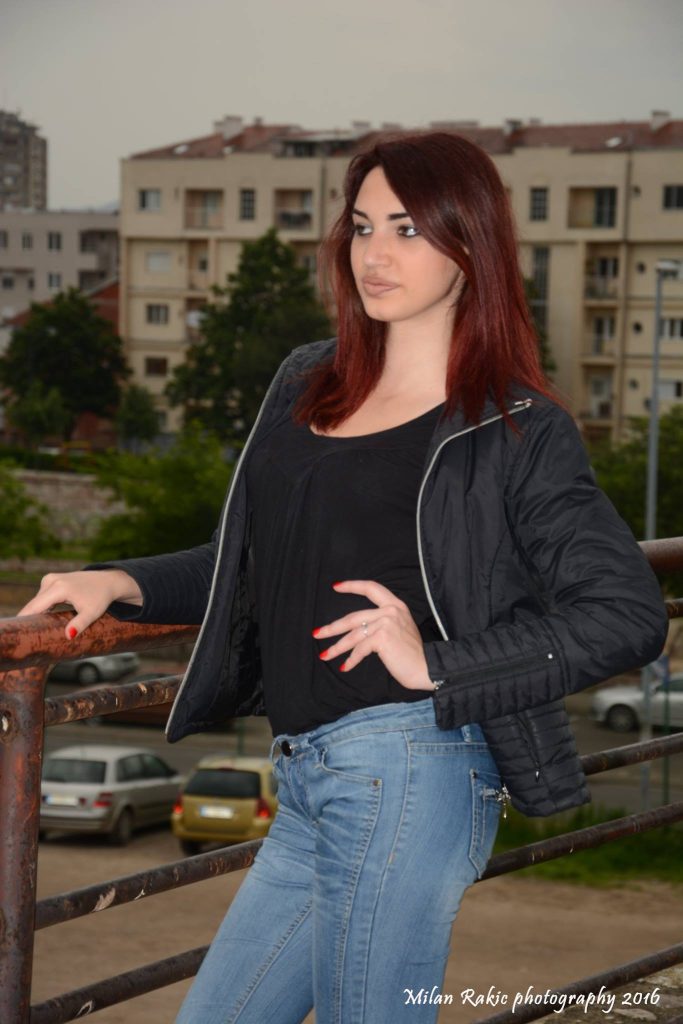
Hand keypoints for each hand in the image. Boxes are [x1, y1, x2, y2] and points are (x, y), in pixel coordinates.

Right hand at [16, 569, 142, 640]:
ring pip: (37, 601)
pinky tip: (40, 619)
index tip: (20, 633)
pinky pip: (42, 597)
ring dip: (36, 614)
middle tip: (27, 637)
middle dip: (29, 619)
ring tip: (34, 629)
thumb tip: (68, 635)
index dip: (24, 619)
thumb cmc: (100, 599)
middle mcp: (51, 580)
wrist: (107, 582)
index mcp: (59, 588)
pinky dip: (41, 607)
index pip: (35, 607)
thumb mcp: (92, 613)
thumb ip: (80, 624)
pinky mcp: (51, 579)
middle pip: (34, 604)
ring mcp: (50, 578)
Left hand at [313, 580, 434, 690]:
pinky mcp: (382, 638)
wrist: (426, 667)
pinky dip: (351, 659)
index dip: (352, 586)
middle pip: (353, 616)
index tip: (335, 586)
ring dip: (337, 647)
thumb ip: (382, 623)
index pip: (371, 588)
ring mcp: (386, 623)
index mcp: (396, 605)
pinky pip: (360, 649)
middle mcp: (391, 610)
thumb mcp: (399, 629)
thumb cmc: (412, 653)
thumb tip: (356, 629)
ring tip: (325, 655)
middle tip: (317, 633)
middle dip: (332, 627)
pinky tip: (345, 666)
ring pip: (353, 635)